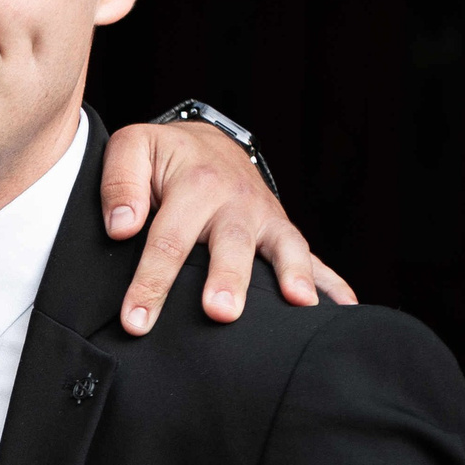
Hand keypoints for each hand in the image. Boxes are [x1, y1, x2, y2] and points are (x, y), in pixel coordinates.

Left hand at [98, 120, 355, 335]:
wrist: (205, 143)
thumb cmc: (163, 156)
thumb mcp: (131, 150)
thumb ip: (120, 184)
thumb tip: (122, 228)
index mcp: (195, 184)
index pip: (168, 240)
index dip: (152, 283)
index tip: (136, 321)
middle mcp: (235, 202)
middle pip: (230, 246)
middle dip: (228, 280)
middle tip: (221, 313)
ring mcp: (264, 218)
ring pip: (282, 247)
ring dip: (293, 275)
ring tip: (300, 305)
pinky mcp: (281, 232)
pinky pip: (312, 257)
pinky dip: (332, 282)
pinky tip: (345, 309)